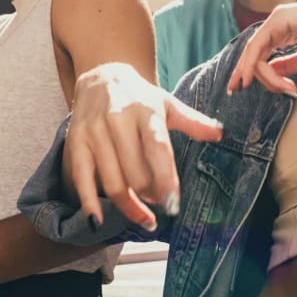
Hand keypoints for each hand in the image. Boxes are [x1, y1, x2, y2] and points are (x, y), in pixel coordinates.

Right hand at [66, 63, 222, 228]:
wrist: (101, 75)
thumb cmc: (139, 97)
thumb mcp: (167, 103)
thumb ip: (193, 121)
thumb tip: (221, 133)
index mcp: (145, 111)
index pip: (157, 149)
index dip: (165, 179)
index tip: (173, 205)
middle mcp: (118, 120)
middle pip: (135, 173)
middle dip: (151, 196)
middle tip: (161, 203)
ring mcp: (94, 132)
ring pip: (112, 181)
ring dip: (129, 206)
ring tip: (144, 216)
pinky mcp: (76, 142)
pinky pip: (81, 178)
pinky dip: (90, 203)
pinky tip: (100, 221)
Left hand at [228, 0, 296, 95]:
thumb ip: (289, 65)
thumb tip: (272, 74)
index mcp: (285, 29)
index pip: (260, 52)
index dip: (252, 71)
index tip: (251, 89)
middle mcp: (278, 21)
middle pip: (252, 51)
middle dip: (242, 72)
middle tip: (235, 89)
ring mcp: (278, 18)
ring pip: (254, 50)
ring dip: (257, 73)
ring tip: (277, 88)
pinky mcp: (281, 19)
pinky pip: (259, 45)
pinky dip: (254, 63)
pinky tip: (253, 77)